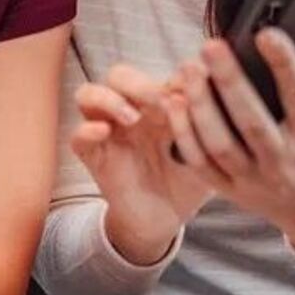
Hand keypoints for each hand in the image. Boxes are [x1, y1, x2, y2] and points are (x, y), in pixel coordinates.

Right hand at [71, 64, 213, 265]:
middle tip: (160, 100)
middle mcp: (129, 111)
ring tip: (132, 118)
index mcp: (156, 105)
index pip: (157, 73)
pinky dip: (87, 129)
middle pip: (118, 76)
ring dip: (109, 99)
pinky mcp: (95, 156)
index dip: (171, 78)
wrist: (166, 221)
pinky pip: (78, 136)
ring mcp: (109, 132)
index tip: (193, 92)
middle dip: (137, 83)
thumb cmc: (187, 181)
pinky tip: (104, 132)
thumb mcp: (205, 152)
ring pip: (88, 94)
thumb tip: (216, 92)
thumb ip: (209, 125)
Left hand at [162, 34, 294, 255]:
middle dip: (230, 81)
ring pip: (220, 143)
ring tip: (189, 69)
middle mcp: (282, 160)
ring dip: (201, 106)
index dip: (284, 63)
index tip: (266, 33)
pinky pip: (201, 163)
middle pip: (252, 120)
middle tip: (211, 46)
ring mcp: (253, 178)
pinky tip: (174, 102)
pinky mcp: (230, 190)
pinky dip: (184, 134)